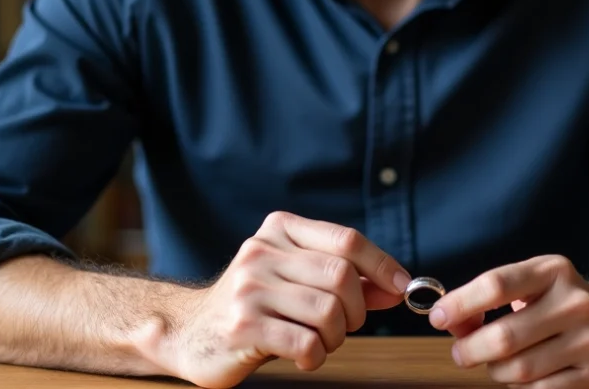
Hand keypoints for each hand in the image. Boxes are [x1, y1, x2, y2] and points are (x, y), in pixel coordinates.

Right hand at [150, 211, 411, 387]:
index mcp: (279, 230)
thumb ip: (344, 279)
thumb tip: (396, 286)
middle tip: (345, 326)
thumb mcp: (296, 280)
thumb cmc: (254, 306)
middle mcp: (262, 252)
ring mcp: (250, 288)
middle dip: (356, 310)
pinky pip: (305, 342)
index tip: (401, 287)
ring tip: (319, 341)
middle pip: (341, 276)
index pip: (346, 240)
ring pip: (327, 311)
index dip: (382, 264)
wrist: (188, 331)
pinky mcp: (242, 326)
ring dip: (335, 336)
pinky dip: (316, 356)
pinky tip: (304, 357)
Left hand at [428, 255, 588, 388]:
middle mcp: (575, 303)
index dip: (460, 303)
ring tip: (497, 363)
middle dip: (470, 349)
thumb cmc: (559, 305)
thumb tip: (449, 320)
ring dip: (495, 371)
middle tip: (460, 353)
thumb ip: (489, 301)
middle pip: (504, 336)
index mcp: (554, 271)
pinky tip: (524, 376)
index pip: (496, 285)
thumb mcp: (532, 287)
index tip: (436, 316)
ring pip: (518, 370)